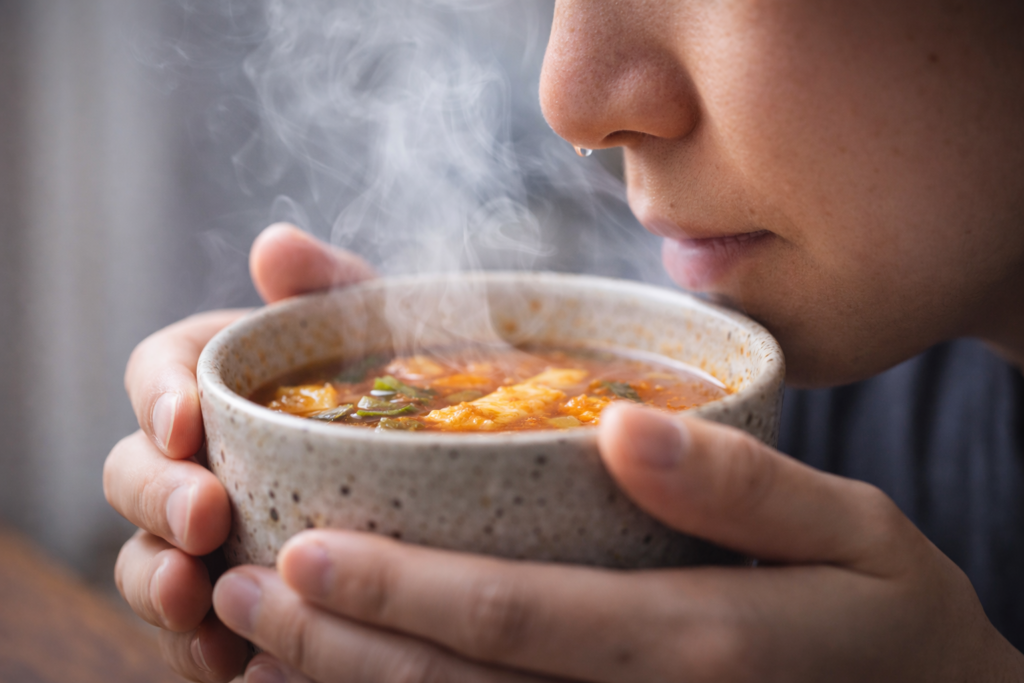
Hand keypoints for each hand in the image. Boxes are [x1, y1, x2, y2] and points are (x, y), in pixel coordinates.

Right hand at [103, 224, 373, 681]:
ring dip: (155, 582)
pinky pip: (196, 630)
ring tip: (195, 601)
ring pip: (145, 558)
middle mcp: (202, 458)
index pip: (157, 373)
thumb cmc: (404, 387)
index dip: (157, 397)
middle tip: (205, 519)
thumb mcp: (384, 333)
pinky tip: (236, 660)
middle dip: (156, 497)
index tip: (188, 423)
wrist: (452, 473)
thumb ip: (331, 286)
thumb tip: (274, 245)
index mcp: (222, 381)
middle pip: (133, 472)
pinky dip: (203, 646)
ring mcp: (210, 533)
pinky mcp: (234, 597)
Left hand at [211, 404, 1023, 682]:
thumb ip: (741, 487)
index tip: (305, 551)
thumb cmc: (889, 610)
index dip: (403, 591)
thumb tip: (622, 428)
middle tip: (237, 589)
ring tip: (255, 635)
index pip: (518, 617)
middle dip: (339, 646)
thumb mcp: (854, 530)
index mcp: (695, 639)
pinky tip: (348, 675)